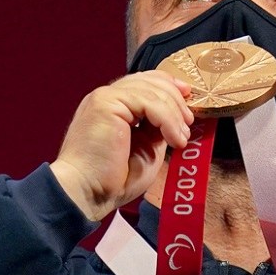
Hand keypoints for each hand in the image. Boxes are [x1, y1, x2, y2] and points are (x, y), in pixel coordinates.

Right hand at [48, 72, 194, 222]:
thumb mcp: (145, 148)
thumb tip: (176, 118)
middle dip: (176, 100)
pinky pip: (148, 101)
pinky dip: (167, 119)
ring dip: (174, 113)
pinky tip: (173, 139)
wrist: (87, 193)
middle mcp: (106, 97)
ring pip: (152, 90)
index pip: (144, 82)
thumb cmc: (111, 180)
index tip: (188, 99)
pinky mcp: (106, 103)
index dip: (169, 86)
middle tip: (188, 125)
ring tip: (181, 137)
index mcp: (112, 106)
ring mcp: (105, 98)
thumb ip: (156, 129)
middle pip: (150, 81)